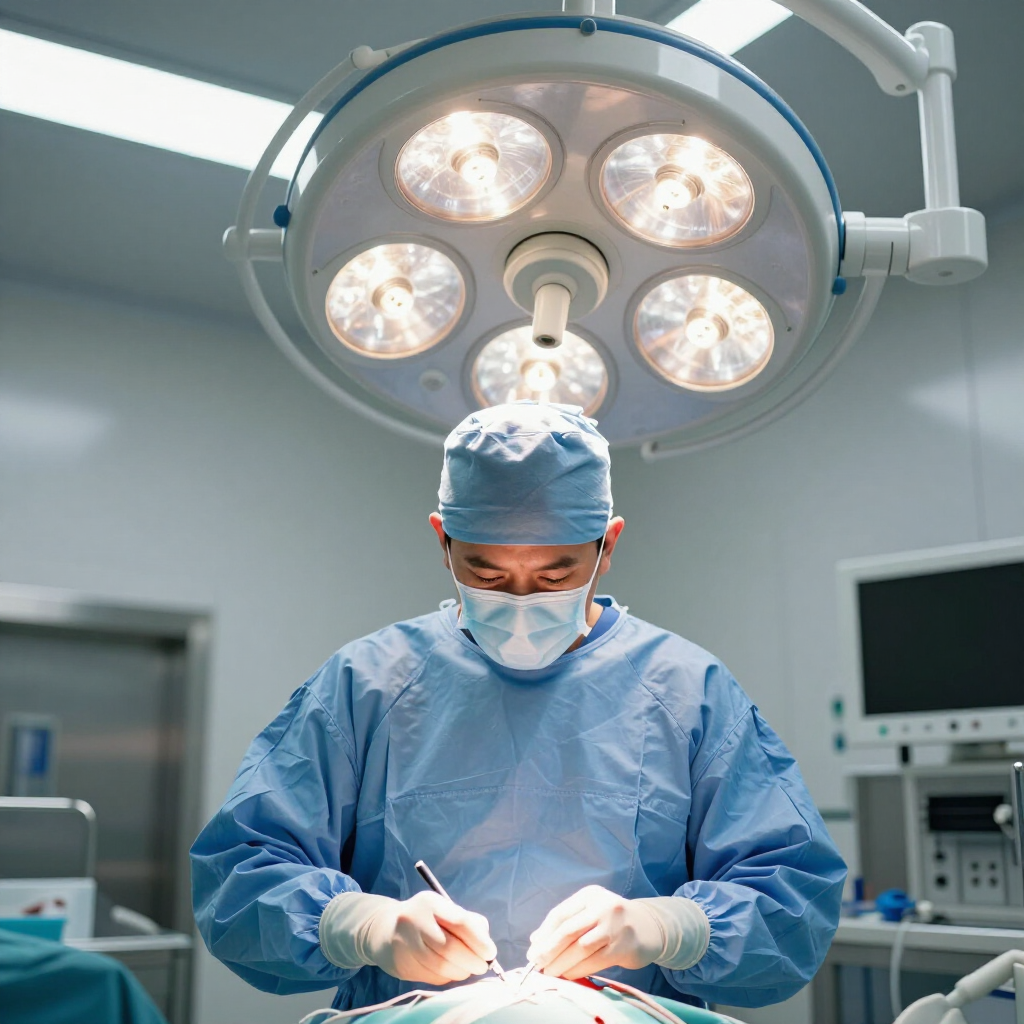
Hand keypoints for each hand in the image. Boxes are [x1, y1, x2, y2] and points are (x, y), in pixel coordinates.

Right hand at [321, 891, 496, 984]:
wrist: (384, 929)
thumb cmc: (425, 919)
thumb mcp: (444, 910)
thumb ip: (469, 921)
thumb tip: (486, 945)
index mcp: (430, 902)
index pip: (459, 922)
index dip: (478, 940)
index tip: (490, 952)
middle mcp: (414, 920)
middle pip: (449, 947)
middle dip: (472, 960)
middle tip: (483, 966)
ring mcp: (404, 942)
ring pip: (440, 965)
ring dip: (461, 972)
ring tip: (469, 970)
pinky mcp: (400, 963)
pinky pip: (430, 976)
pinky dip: (447, 977)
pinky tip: (451, 972)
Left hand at [526, 886, 665, 979]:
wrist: (648, 927)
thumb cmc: (611, 920)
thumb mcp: (590, 911)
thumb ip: (565, 922)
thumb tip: (535, 940)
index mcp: (590, 894)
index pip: (561, 913)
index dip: (544, 933)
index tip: (532, 949)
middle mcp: (602, 906)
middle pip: (568, 930)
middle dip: (549, 949)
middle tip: (536, 963)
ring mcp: (614, 926)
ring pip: (580, 947)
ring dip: (561, 963)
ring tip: (549, 972)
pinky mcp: (622, 947)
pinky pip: (594, 961)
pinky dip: (577, 970)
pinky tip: (568, 975)